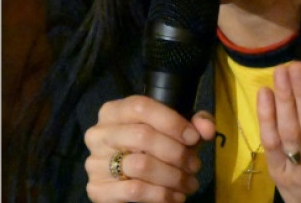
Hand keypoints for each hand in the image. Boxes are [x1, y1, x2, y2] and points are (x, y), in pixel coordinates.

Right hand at [83, 95, 215, 202]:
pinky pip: (134, 190)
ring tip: (189, 183)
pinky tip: (175, 196)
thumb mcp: (175, 135)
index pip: (140, 106)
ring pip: (140, 165)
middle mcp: (98, 134)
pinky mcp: (97, 189)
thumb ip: (193, 125)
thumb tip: (206, 128)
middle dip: (176, 152)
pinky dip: (162, 195)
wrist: (130, 184)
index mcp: (113, 112)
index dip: (171, 121)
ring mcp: (94, 162)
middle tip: (194, 165)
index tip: (193, 137)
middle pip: (142, 135)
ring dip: (173, 177)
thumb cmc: (154, 153)